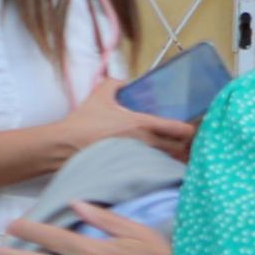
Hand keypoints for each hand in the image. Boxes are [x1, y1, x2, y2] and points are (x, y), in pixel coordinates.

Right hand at [53, 84, 192, 167]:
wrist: (64, 145)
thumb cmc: (83, 122)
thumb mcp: (99, 96)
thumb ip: (115, 84)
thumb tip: (124, 81)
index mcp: (142, 124)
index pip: (179, 129)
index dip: (190, 129)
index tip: (190, 129)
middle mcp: (146, 143)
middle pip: (181, 149)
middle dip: (186, 146)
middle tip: (185, 144)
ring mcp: (139, 159)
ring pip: (169, 162)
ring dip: (174, 158)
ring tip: (174, 155)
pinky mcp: (131, 172)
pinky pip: (155, 172)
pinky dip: (161, 170)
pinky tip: (158, 167)